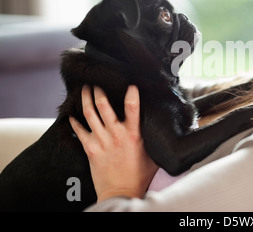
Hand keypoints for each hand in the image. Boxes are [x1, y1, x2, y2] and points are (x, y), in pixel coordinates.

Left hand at [70, 85, 158, 201]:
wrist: (120, 192)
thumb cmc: (139, 175)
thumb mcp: (152, 154)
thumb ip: (151, 138)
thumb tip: (158, 127)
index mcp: (133, 134)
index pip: (133, 107)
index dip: (131, 93)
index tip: (130, 84)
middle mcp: (116, 134)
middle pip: (103, 105)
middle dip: (98, 91)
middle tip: (96, 82)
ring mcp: (101, 140)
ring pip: (89, 113)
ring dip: (85, 99)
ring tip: (84, 90)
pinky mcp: (90, 149)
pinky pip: (78, 130)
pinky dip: (74, 121)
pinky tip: (72, 114)